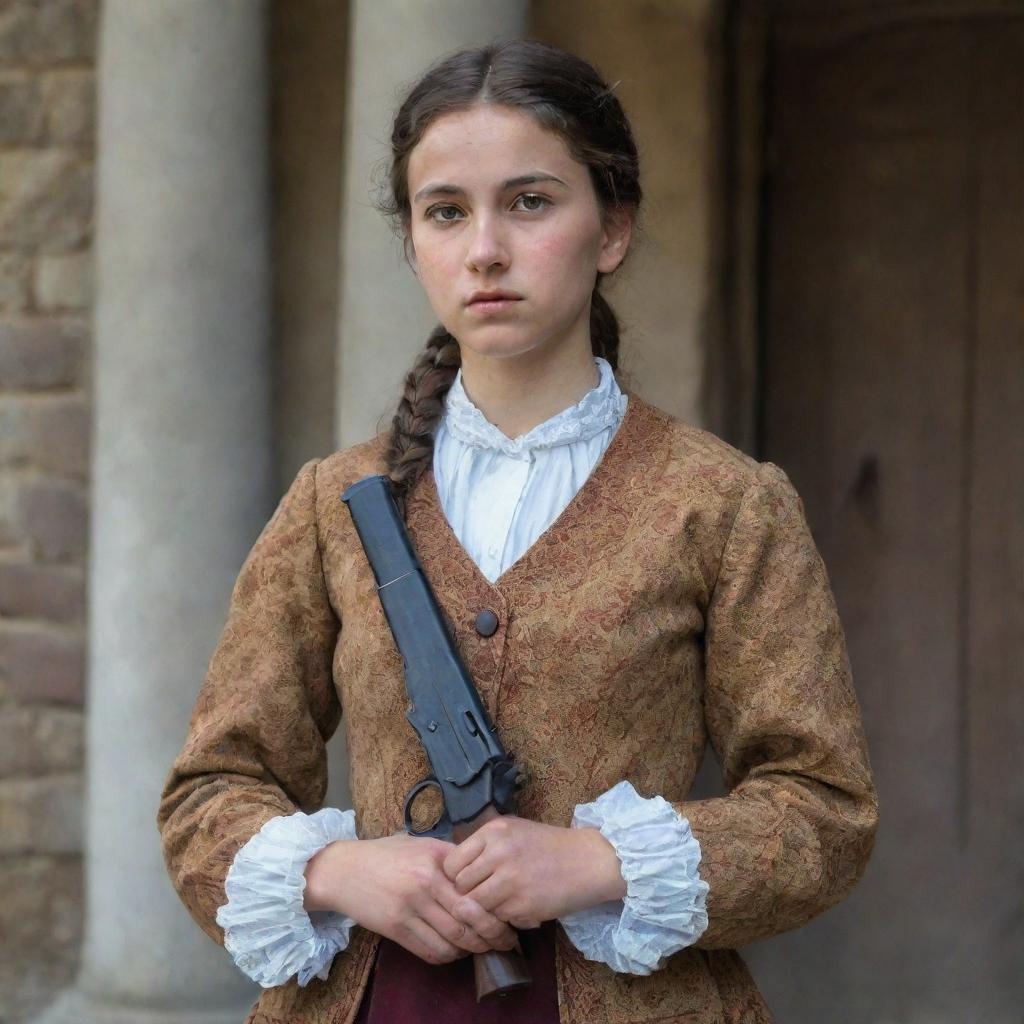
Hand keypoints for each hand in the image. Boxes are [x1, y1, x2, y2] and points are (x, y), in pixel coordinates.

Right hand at [304, 833, 517, 964]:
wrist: (344, 870)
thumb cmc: (386, 854)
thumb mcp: (420, 845)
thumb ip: (450, 858)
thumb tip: (483, 871)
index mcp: (435, 860)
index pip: (475, 891)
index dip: (496, 908)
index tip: (509, 916)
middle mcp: (424, 884)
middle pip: (468, 920)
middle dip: (492, 936)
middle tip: (506, 942)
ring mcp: (409, 909)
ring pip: (452, 940)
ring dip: (471, 949)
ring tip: (482, 948)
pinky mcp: (395, 929)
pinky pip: (430, 951)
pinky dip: (448, 956)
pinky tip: (455, 951)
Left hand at [442, 816, 626, 928]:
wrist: (588, 861)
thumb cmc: (548, 846)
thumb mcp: (513, 831)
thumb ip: (484, 846)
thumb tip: (452, 871)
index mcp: (493, 831)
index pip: (451, 862)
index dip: (456, 876)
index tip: (469, 881)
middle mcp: (498, 853)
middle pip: (460, 886)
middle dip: (468, 894)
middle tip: (484, 895)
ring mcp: (509, 880)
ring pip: (475, 906)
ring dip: (485, 909)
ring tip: (501, 903)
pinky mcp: (522, 904)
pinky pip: (497, 918)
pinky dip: (504, 918)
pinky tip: (518, 908)